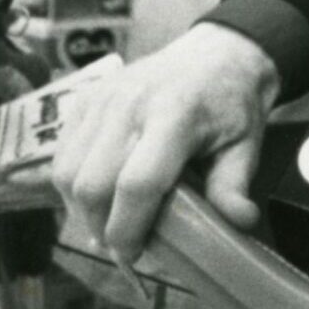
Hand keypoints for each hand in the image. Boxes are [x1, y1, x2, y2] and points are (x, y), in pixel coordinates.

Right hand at [51, 23, 280, 264]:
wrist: (218, 53)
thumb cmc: (233, 105)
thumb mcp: (248, 145)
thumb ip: (234, 186)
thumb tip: (238, 224)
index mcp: (175, 115)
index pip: (138, 183)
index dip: (130, 227)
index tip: (135, 255)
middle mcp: (129, 104)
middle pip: (92, 183)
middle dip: (101, 226)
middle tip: (123, 246)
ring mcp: (100, 99)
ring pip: (65, 172)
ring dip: (81, 209)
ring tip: (109, 224)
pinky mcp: (83, 99)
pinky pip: (61, 153)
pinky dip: (72, 184)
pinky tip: (98, 196)